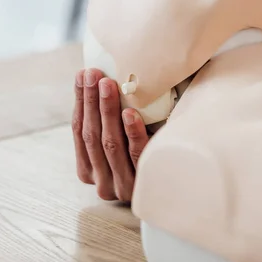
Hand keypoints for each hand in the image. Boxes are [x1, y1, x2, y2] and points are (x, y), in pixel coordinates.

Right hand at [72, 69, 148, 200]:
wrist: (182, 184)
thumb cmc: (152, 155)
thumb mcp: (125, 145)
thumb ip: (112, 125)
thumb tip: (103, 82)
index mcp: (89, 171)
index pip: (80, 132)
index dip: (80, 102)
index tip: (82, 76)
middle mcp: (101, 182)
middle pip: (92, 136)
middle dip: (91, 102)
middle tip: (94, 74)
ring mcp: (121, 187)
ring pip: (110, 143)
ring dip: (108, 110)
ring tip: (109, 85)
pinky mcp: (143, 185)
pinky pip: (137, 155)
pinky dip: (132, 132)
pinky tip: (131, 113)